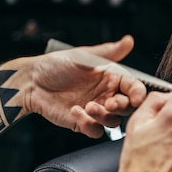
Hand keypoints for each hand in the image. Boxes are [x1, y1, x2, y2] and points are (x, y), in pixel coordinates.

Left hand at [27, 35, 146, 137]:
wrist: (32, 83)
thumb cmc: (56, 65)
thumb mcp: (84, 56)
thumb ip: (109, 52)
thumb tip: (129, 41)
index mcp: (112, 78)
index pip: (134, 88)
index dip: (139, 94)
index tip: (136, 98)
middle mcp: (107, 95)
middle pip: (128, 108)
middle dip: (122, 107)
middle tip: (109, 103)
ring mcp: (96, 110)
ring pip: (114, 122)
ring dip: (104, 116)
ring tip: (88, 106)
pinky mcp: (84, 123)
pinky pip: (96, 130)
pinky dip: (89, 124)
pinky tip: (75, 112)